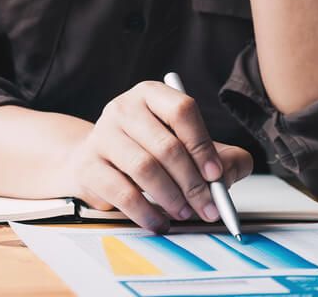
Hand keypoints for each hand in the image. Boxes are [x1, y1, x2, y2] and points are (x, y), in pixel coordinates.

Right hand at [64, 81, 253, 232]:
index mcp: (151, 94)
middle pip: (166, 145)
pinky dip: (147, 213)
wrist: (97, 161)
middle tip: (208, 207)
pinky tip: (160, 222)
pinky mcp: (89, 164)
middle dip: (193, 183)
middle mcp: (124, 108)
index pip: (181, 110)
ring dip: (171, 198)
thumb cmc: (149, 151)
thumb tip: (228, 174)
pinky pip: (122, 193)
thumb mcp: (188, 147)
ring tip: (185, 213)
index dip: (202, 145)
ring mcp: (102, 134)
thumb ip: (222, 157)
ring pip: (144, 169)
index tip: (216, 175)